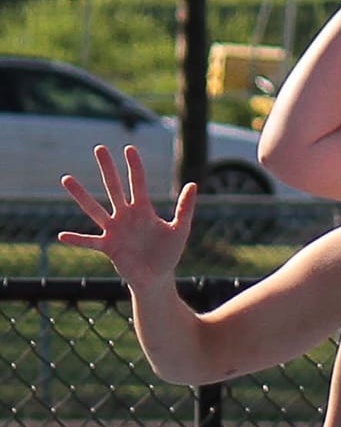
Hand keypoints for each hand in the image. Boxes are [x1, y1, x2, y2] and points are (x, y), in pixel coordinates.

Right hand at [58, 146, 195, 287]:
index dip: (134, 167)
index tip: (129, 149)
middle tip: (100, 148)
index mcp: (142, 210)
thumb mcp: (180, 229)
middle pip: (114, 187)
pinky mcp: (109, 247)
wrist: (158, 277)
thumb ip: (185, 208)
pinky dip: (77, 239)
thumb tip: (193, 184)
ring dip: (81, 195)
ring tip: (66, 179)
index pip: (138, 183)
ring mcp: (114, 230)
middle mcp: (125, 216)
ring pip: (95, 209)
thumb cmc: (167, 253)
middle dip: (107, 169)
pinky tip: (61, 235)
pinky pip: (90, 241)